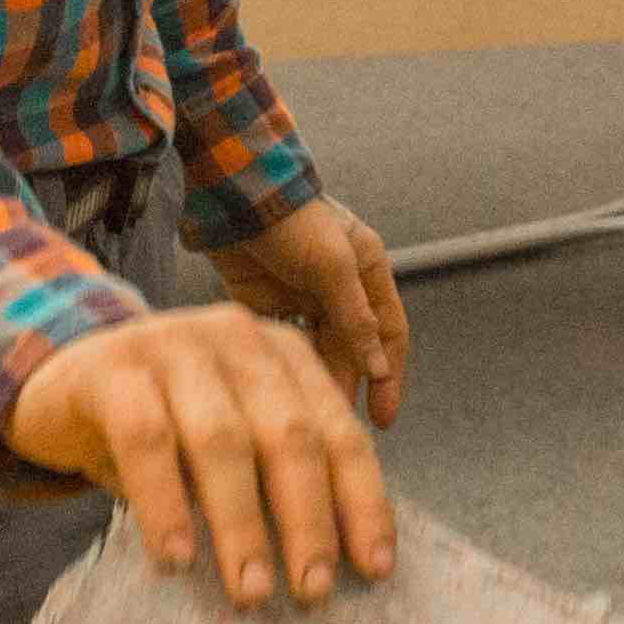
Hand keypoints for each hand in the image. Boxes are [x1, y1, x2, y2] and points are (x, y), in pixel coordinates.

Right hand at [8, 305, 395, 610]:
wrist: (58, 380)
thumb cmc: (163, 425)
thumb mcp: (229, 442)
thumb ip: (274, 479)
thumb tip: (328, 565)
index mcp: (284, 356)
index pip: (338, 433)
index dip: (361, 501)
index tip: (374, 569)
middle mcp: (239, 340)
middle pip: (290, 435)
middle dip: (309, 519)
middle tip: (314, 591)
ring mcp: (174, 346)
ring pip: (222, 440)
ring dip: (242, 523)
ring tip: (252, 592)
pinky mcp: (112, 370)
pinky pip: (145, 440)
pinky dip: (165, 502)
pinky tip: (177, 558)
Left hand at [209, 193, 407, 433]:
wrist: (235, 195)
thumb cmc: (294, 221)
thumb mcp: (333, 267)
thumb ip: (355, 317)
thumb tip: (377, 368)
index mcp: (368, 274)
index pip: (389, 335)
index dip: (389, 377)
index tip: (383, 419)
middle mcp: (340, 289)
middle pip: (351, 350)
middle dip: (347, 387)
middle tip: (337, 428)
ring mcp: (303, 298)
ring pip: (316, 352)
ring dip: (315, 381)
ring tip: (308, 417)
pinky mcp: (266, 304)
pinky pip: (281, 344)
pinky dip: (282, 366)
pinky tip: (277, 389)